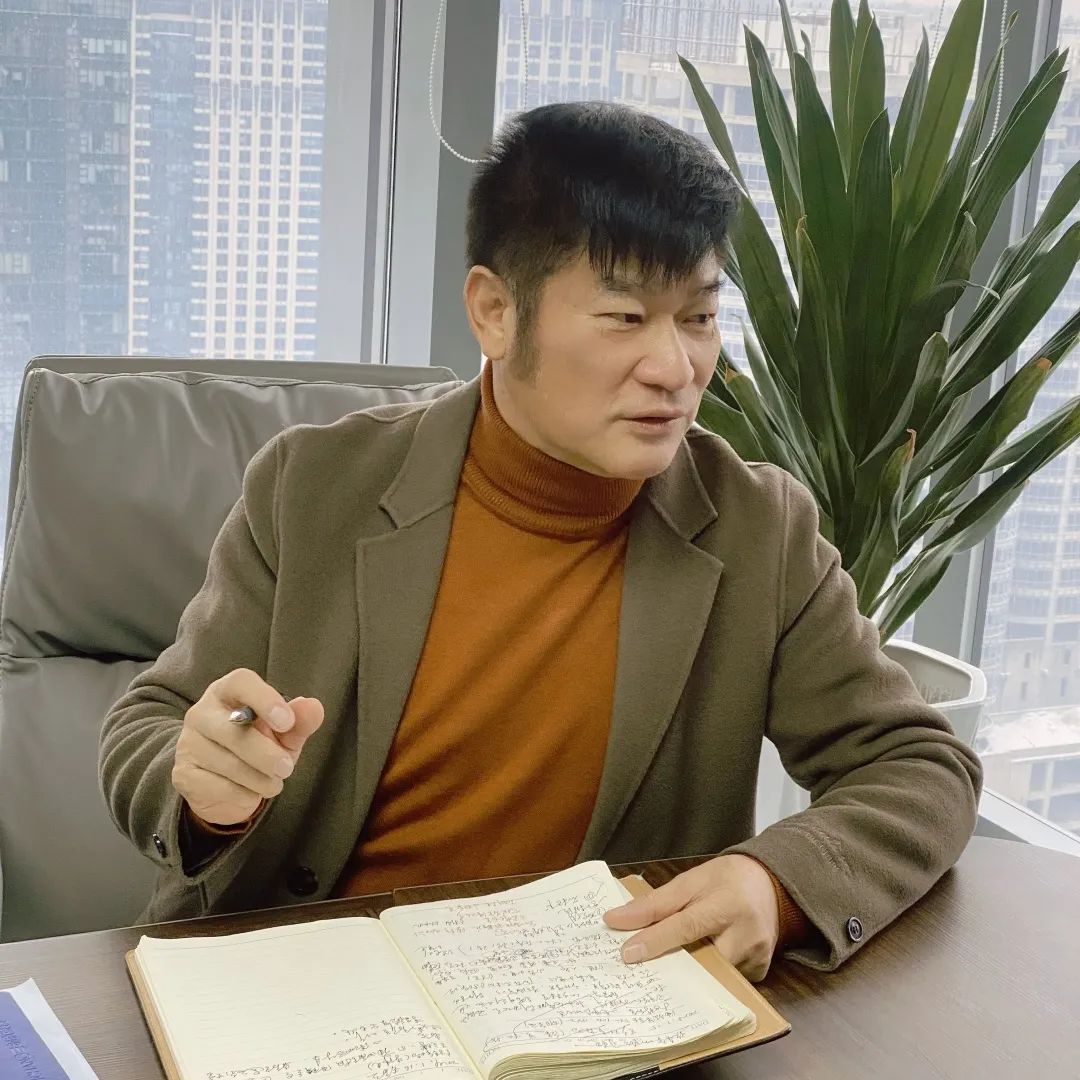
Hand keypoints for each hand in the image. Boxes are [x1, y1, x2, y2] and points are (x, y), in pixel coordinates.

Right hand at [172, 668, 323, 825]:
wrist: (226, 784)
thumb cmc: (261, 745)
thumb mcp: (285, 733)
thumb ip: (300, 720)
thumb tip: (313, 707)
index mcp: (228, 691)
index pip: (241, 682)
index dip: (265, 699)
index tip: (287, 722)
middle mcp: (202, 712)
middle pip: (233, 729)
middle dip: (266, 753)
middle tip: (287, 767)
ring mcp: (188, 743)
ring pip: (228, 763)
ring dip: (259, 778)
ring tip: (273, 782)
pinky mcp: (183, 773)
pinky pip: (218, 786)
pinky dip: (243, 794)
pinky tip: (250, 791)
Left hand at [603, 854, 779, 982]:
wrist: (771, 884)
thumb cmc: (727, 879)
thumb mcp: (692, 879)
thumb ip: (656, 902)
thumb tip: (618, 919)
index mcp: (727, 903)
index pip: (686, 926)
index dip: (655, 940)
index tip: (627, 953)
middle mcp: (746, 933)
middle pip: (700, 960)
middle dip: (671, 964)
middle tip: (642, 966)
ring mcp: (756, 956)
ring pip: (711, 975)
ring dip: (689, 970)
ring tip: (671, 962)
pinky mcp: (760, 971)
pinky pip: (726, 981)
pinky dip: (709, 974)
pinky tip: (702, 961)